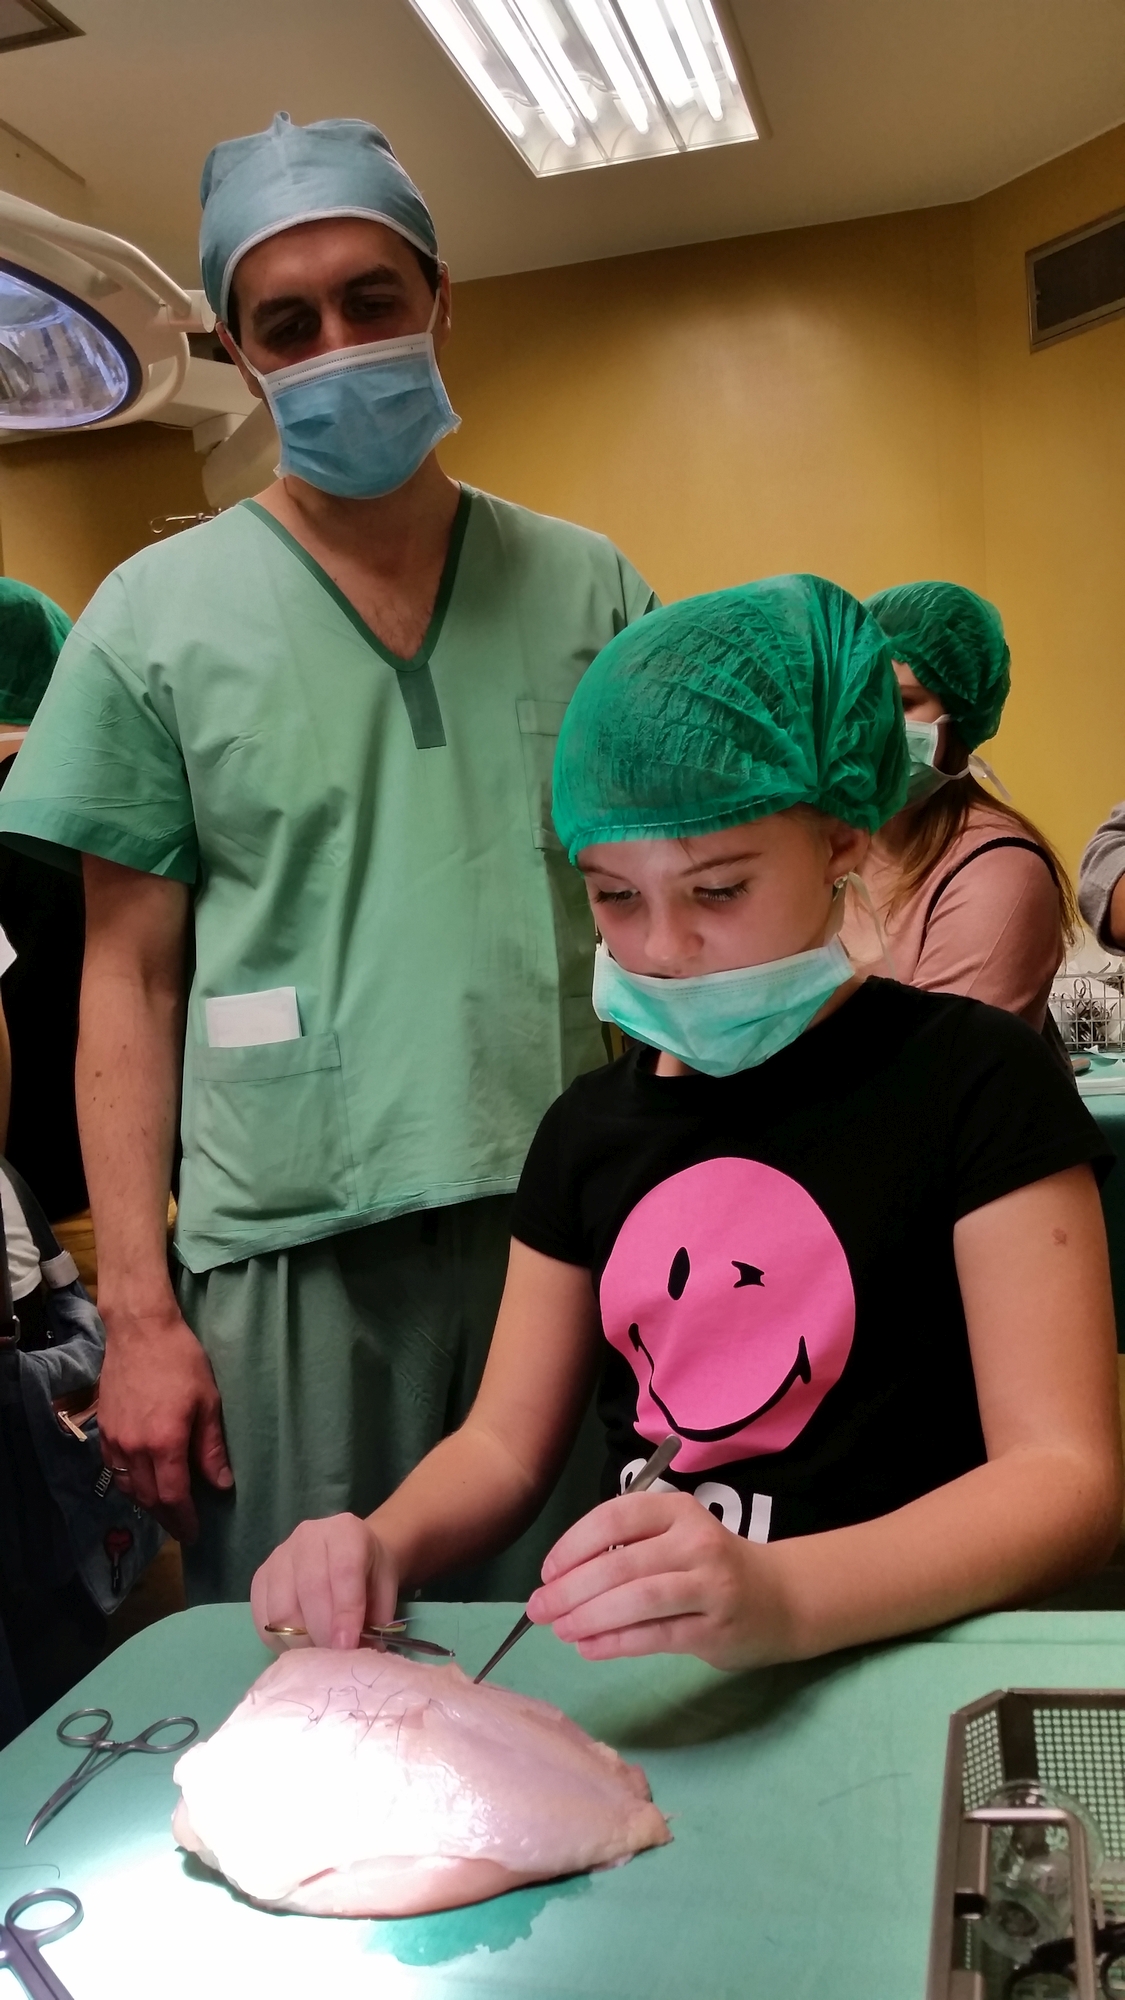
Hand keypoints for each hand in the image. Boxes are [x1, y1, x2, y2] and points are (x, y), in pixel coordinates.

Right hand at [97, 1303, 232, 1542]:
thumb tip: (221, 1484)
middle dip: (167, 1518)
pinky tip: (142, 1482)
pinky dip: (129, 1484)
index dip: (184, 1520)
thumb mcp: (208, 1402)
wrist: (139, 1330)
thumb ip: (211, 1448)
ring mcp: (115, 1439)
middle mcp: (134, 1448)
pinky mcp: (103, 1429)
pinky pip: (114, 1469)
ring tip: (165, 1510)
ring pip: (128, 1487)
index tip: (194, 1534)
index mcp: (164, 1443)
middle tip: (182, 1528)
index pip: (173, 1496)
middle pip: (148, 1498)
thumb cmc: (181, 1361)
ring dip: (147, 1504)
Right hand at [250, 1515, 399, 1649]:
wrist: (350, 1552)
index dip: (344, 1613)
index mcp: (345, 1532)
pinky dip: (279, 1640)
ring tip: (317, 1655)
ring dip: (299, 1641)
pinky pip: (262, 1617)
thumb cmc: (369, 1574)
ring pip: (281, 1608)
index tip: (346, 1647)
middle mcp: (308, 1536)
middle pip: (308, 1590)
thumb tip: (361, 1656)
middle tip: (333, 1659)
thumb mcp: (385, 1590)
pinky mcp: (260, 1576)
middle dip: (322, 1633)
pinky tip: (297, 1646)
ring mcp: (279, 1555)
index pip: (343, 1571)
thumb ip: (376, 1620)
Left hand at [527, 1490, 792, 1671]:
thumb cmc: (710, 1566)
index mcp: (678, 1510)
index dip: (573, 1544)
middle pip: (620, 1564)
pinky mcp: (715, 1628)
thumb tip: (560, 1579)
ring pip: (636, 1600)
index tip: (546, 1571)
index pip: (614, 1518)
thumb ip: (628, 1549)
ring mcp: (710, 1585)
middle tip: (538, 1609)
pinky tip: (589, 1648)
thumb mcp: (675, 1537)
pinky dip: (615, 1642)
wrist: (780, 1598)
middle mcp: (696, 1541)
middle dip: (570, 1589)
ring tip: (560, 1630)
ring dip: (589, 1617)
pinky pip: (655, 1636)